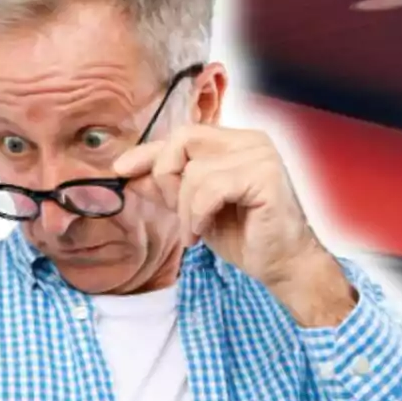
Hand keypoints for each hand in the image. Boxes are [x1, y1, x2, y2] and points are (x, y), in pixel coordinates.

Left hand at [113, 124, 356, 324]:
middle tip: (175, 212)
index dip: (147, 152)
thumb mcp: (192, 207)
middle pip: (183, 140)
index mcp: (234, 142)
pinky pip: (210, 188)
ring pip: (194, 171)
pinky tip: (203, 232)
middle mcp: (250, 141)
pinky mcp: (265, 177)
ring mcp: (261, 155)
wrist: (282, 265)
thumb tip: (126, 172)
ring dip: (184, 209)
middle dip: (166, 178)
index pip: (181, 136)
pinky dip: (198, 214)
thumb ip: (166, 186)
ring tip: (194, 232)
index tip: (119, 170)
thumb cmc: (243, 235)